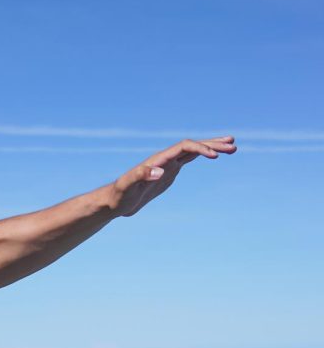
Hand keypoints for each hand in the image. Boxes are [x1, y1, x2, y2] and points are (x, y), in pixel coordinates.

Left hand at [109, 136, 235, 217]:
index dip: (199, 149)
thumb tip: (159, 171)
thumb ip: (140, 176)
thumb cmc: (118, 195)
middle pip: (191, 147)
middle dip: (212, 145)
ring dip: (211, 148)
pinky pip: (188, 160)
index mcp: (157, 160)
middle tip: (233, 145)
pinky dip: (201, 156)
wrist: (113, 202)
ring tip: (232, 147)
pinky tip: (213, 156)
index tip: (215, 156)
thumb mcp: (127, 186)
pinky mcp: (168, 173)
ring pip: (192, 152)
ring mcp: (167, 166)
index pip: (183, 148)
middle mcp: (164, 160)